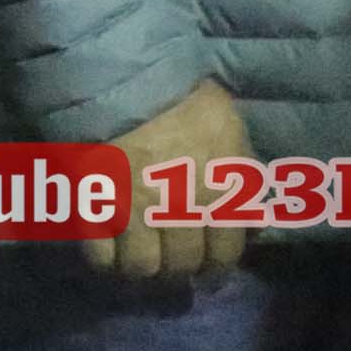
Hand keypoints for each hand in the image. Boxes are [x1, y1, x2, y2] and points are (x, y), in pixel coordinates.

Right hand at [97, 78, 252, 283]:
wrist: (126, 81)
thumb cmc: (186, 103)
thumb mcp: (231, 132)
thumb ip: (245, 178)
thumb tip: (255, 223)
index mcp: (217, 192)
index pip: (225, 254)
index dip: (217, 266)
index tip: (209, 267)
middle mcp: (180, 210)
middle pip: (181, 266)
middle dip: (180, 268)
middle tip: (173, 261)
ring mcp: (135, 213)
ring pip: (141, 269)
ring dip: (143, 268)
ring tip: (141, 257)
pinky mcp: (95, 209)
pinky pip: (101, 258)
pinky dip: (106, 261)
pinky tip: (111, 251)